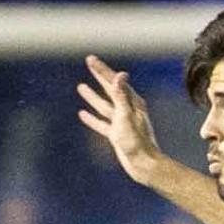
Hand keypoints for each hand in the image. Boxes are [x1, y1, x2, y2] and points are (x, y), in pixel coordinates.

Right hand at [77, 55, 161, 184]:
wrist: (143, 164)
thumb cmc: (136, 141)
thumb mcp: (126, 117)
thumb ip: (121, 96)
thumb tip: (119, 75)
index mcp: (131, 102)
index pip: (114, 81)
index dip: (101, 70)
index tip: (90, 59)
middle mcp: (127, 109)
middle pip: (109, 89)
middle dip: (99, 76)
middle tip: (89, 63)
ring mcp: (121, 122)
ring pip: (103, 105)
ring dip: (93, 96)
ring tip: (80, 87)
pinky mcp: (116, 134)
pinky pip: (101, 122)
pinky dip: (92, 118)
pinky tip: (83, 114)